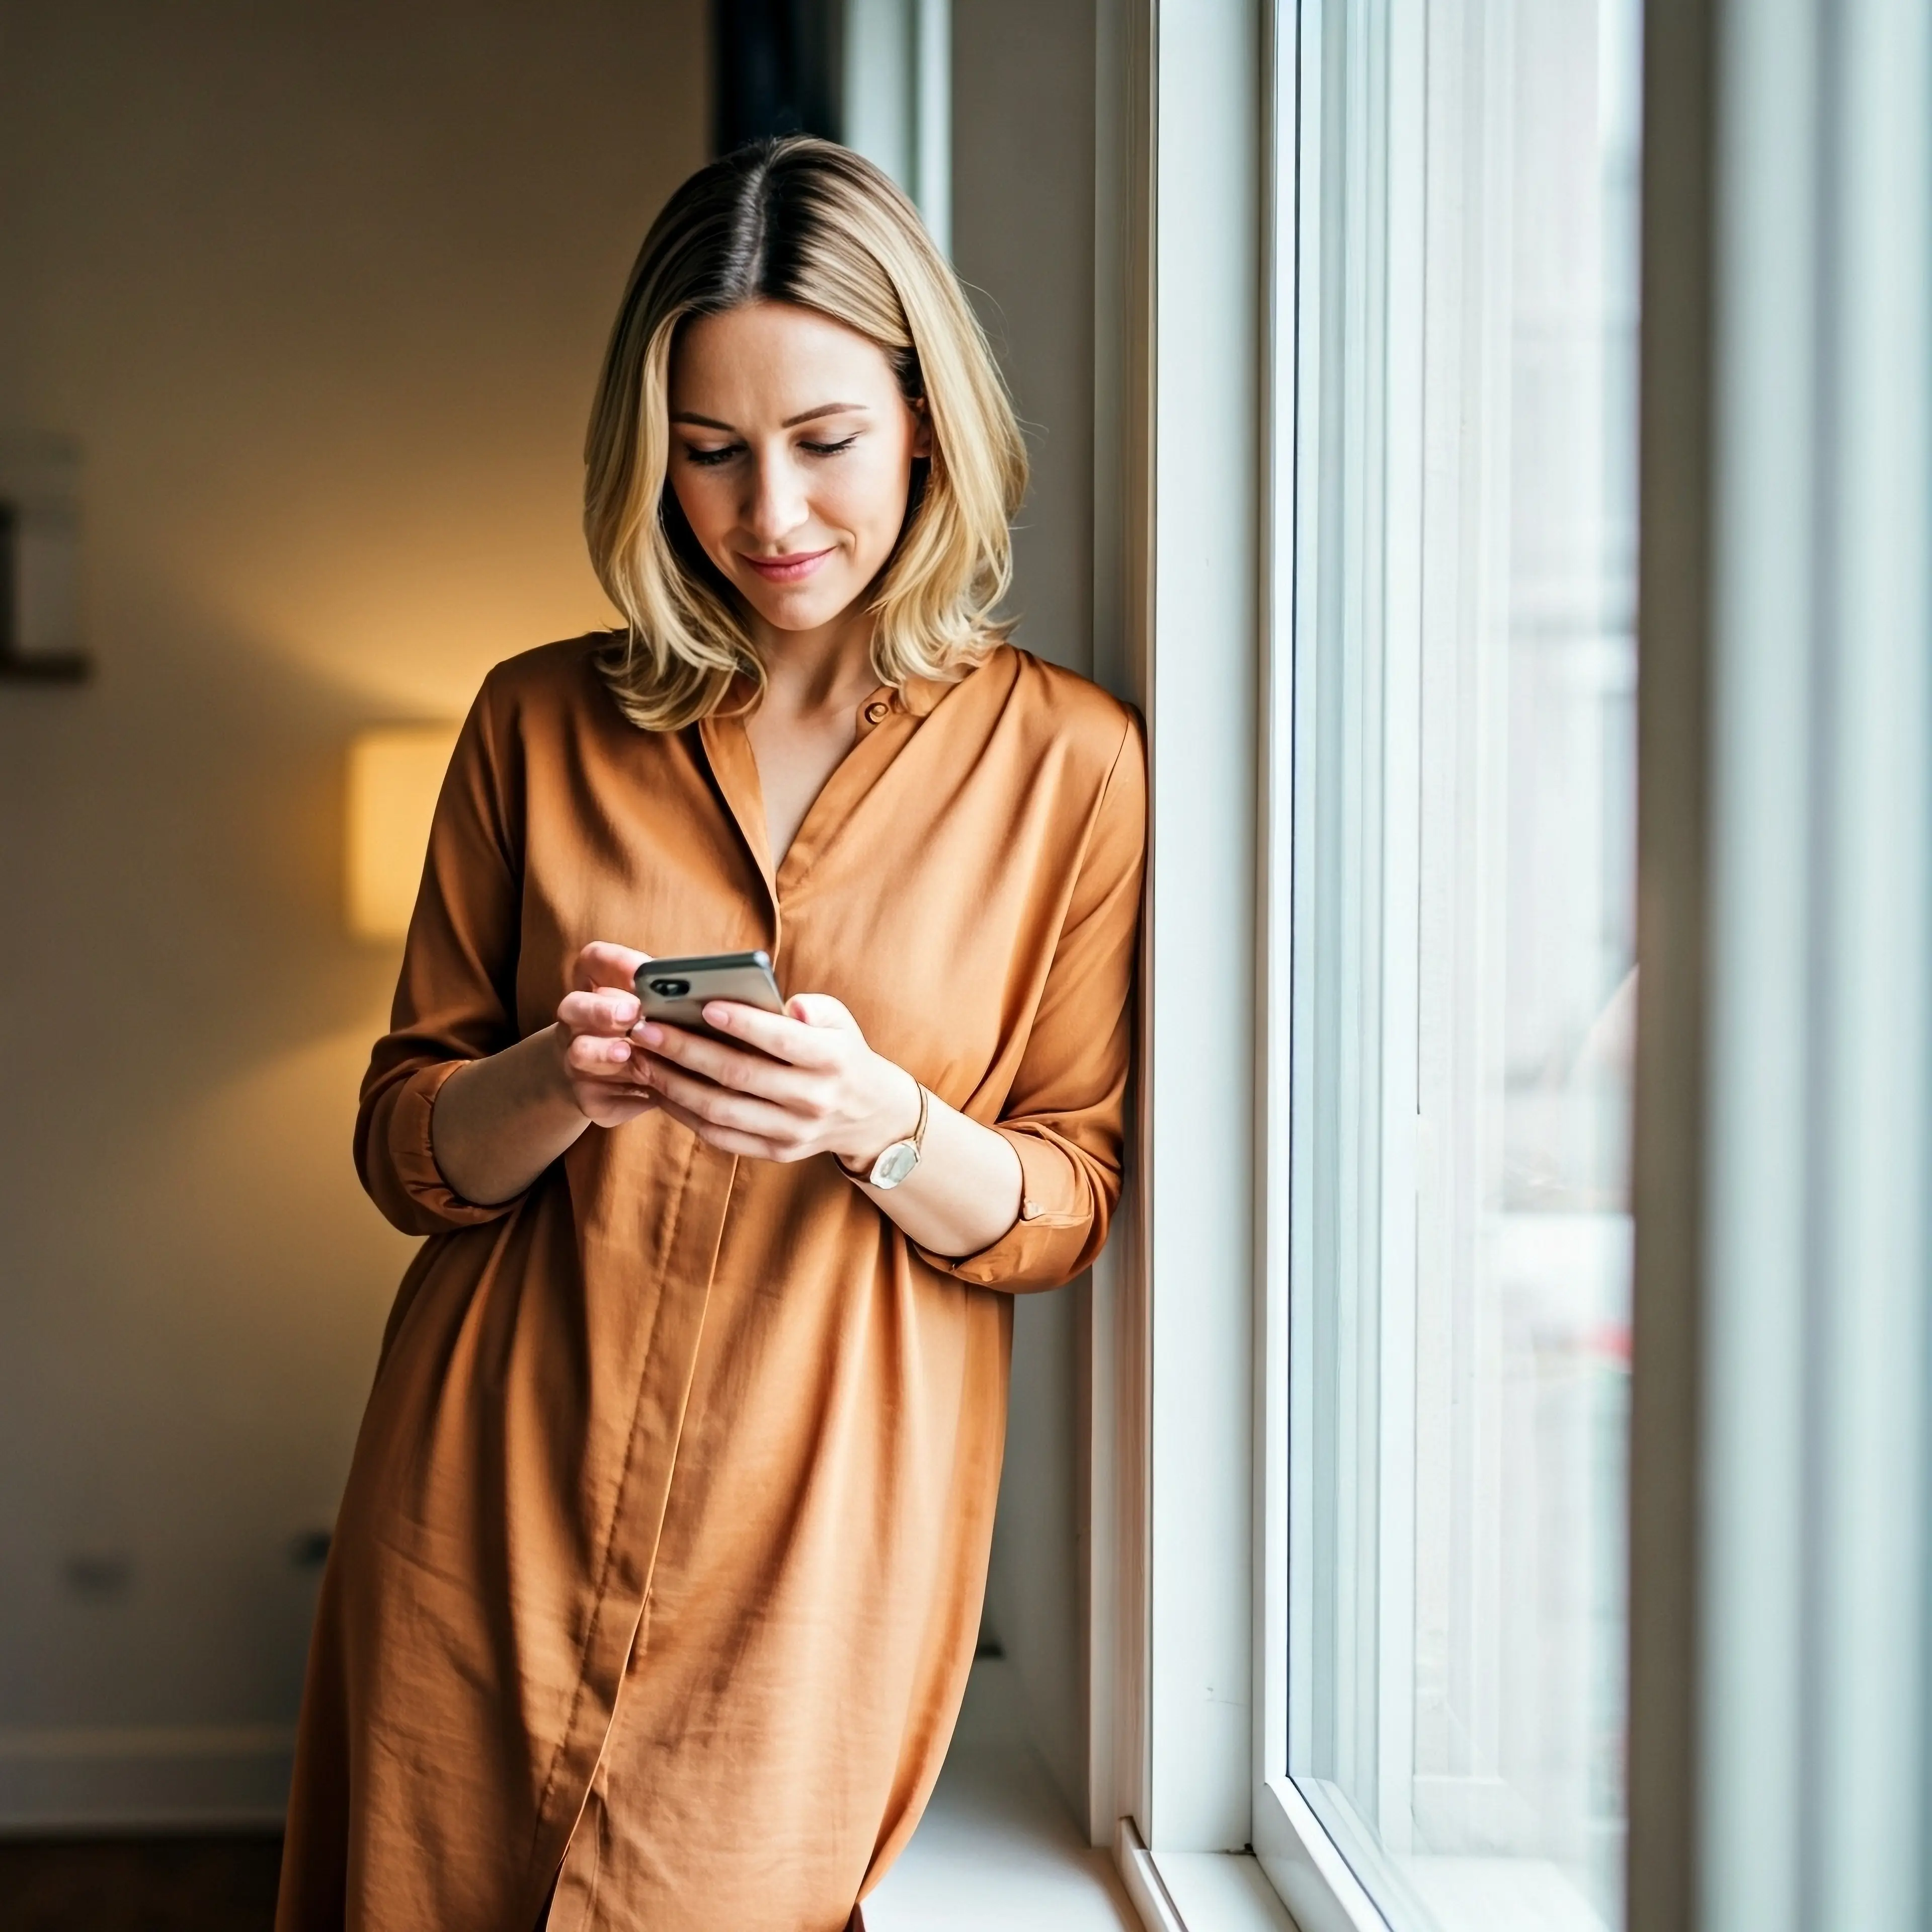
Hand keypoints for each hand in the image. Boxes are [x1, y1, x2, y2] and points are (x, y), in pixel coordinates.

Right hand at [552, 941, 659, 1127]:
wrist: (606, 1087)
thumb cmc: (647, 1039)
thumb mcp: (657, 1016)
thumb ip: (671, 1002)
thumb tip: (714, 993)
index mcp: (598, 989)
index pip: (593, 961)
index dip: (615, 961)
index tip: (642, 970)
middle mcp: (579, 1021)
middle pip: (574, 1005)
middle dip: (602, 1008)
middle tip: (631, 1012)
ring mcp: (577, 1059)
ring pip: (579, 1051)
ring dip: (603, 1052)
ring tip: (626, 1052)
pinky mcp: (588, 1096)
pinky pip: (598, 1094)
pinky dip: (625, 1094)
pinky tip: (649, 1093)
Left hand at [631, 993, 918, 1166]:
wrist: (870, 1114)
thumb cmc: (841, 1053)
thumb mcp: (841, 1020)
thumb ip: (814, 1007)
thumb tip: (787, 1006)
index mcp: (832, 1059)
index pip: (782, 1040)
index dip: (742, 1023)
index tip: (703, 1005)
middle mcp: (814, 1099)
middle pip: (739, 1075)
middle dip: (686, 1050)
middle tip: (645, 1028)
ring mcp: (793, 1132)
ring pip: (721, 1110)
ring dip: (673, 1083)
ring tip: (640, 1058)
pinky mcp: (777, 1153)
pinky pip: (720, 1136)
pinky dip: (684, 1112)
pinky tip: (659, 1089)